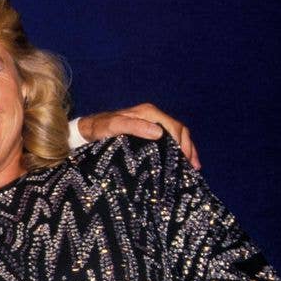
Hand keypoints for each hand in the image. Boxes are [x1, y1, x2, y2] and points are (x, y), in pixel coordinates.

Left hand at [78, 102, 199, 169]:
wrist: (87, 130)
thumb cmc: (99, 128)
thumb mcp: (113, 127)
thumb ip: (134, 127)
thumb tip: (159, 133)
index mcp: (148, 113)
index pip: (174, 127)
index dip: (182, 143)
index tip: (185, 160)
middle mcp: (152, 117)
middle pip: (179, 131)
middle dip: (188, 148)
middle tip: (193, 167)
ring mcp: (150, 125)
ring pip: (176, 136)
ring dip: (185, 151)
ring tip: (192, 168)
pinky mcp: (147, 133)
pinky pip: (167, 141)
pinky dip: (176, 151)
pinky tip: (179, 163)